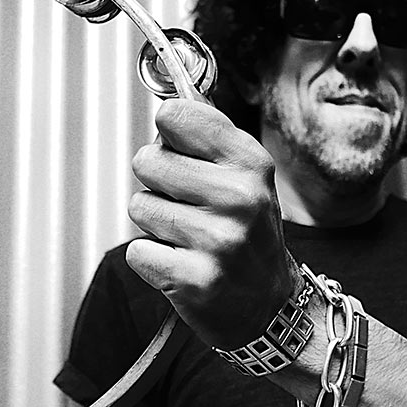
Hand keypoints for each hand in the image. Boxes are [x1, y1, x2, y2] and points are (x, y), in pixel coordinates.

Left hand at [126, 99, 294, 348]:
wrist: (268, 306)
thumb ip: (210, 135)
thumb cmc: (248, 233)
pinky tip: (184, 265)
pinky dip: (152, 260)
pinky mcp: (193, 279)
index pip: (174, 114)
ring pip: (139, 207)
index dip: (168, 134)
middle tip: (189, 206)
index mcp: (251, 163)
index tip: (181, 151)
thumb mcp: (247, 175)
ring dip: (155, 225)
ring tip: (189, 238)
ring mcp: (218, 241)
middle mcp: (239, 198)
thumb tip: (168, 100)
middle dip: (158, 184)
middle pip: (146, 161)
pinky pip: (137, 251)